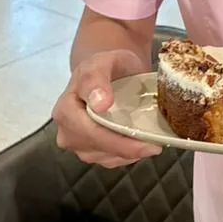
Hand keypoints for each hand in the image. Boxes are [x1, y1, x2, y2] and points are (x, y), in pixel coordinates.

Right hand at [52, 49, 161, 168]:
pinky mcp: (91, 151)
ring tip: (151, 142)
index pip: (91, 133)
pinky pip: (111, 159)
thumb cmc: (107, 66)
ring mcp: (78, 144)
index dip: (118, 141)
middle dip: (129, 150)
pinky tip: (140, 143)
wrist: (109, 72)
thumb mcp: (103, 62)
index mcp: (66, 110)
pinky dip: (128, 154)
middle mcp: (67, 131)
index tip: (145, 142)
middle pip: (100, 149)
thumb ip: (97, 79)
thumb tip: (100, 104)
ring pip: (107, 158)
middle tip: (157, 145)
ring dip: (130, 153)